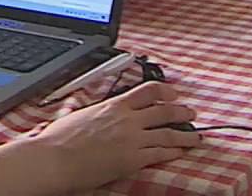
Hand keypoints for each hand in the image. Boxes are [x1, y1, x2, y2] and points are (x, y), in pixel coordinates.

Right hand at [33, 81, 199, 191]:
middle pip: (164, 111)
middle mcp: (127, 120)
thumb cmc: (61, 139)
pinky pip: (160, 154)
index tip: (173, 93)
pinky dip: (173, 152)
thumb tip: (101, 113)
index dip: (165, 91)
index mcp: (114, 105)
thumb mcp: (82, 114)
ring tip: (196, 136)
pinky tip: (180, 153)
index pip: (147, 91)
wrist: (56, 158)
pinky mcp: (133, 159)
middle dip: (181, 111)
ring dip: (185, 134)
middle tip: (191, 113)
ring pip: (168, 133)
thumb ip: (99, 112)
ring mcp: (132, 140)